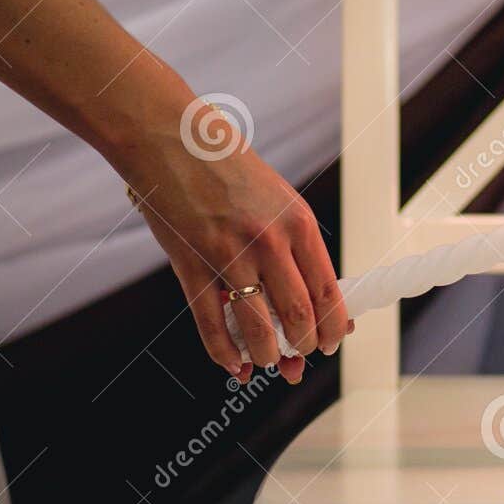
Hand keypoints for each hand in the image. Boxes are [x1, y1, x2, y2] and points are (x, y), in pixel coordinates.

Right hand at [118, 114, 350, 384]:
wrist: (169, 137)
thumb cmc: (228, 168)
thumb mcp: (278, 199)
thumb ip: (294, 246)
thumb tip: (312, 299)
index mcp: (299, 223)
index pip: (328, 291)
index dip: (334, 327)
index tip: (333, 342)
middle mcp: (269, 241)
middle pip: (299, 315)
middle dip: (304, 346)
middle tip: (300, 358)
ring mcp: (228, 254)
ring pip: (258, 327)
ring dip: (267, 355)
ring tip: (269, 362)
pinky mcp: (189, 263)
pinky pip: (210, 322)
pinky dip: (224, 352)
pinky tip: (233, 365)